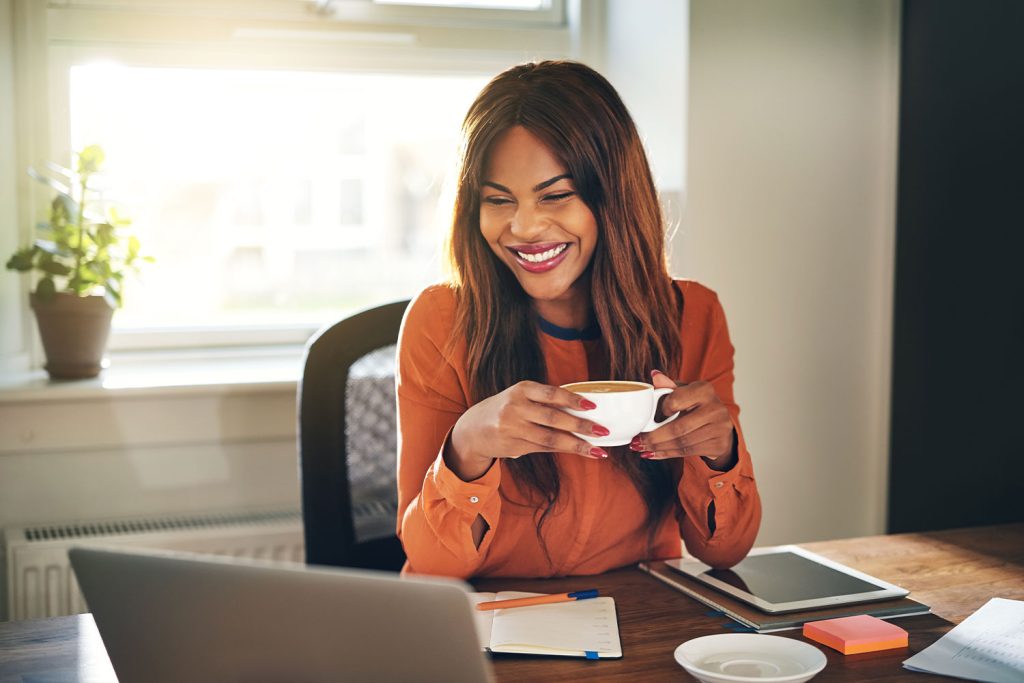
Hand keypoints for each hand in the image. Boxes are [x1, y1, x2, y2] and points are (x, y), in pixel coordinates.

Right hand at [447, 381, 610, 480]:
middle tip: (602, 431)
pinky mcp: (515, 447)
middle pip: (554, 419)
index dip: (572, 400)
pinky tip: (581, 451)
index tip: (592, 406)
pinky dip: (565, 450)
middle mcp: (516, 408)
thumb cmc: (506, 408)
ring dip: (577, 445)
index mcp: (521, 390)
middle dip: (581, 426)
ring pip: (551, 439)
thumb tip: (583, 408)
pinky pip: (545, 448)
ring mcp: (514, 429)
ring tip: (597, 450)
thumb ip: (545, 400)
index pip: (551, 394)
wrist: (473, 429)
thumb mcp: (521, 396)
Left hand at [629, 370, 736, 468]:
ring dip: (658, 448)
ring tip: (643, 449)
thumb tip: (655, 376)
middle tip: (636, 442)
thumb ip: (668, 386)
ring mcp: (720, 428)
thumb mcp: (683, 392)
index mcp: (704, 390)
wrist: (719, 423)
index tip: (650, 416)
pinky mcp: (719, 445)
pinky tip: (655, 454)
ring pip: (682, 443)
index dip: (662, 410)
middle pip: (678, 428)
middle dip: (654, 438)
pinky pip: (688, 452)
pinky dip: (668, 454)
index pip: (676, 401)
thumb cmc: (695, 404)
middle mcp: (715, 408)